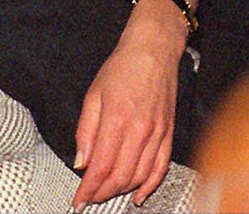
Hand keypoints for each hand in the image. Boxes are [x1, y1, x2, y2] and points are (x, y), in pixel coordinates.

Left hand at [71, 0, 194, 209]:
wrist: (153, 50)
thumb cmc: (123, 66)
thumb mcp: (93, 94)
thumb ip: (85, 131)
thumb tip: (81, 162)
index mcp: (117, 120)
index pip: (100, 167)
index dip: (88, 189)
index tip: (79, 200)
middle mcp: (140, 131)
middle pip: (120, 177)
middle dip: (102, 193)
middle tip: (90, 198)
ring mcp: (157, 134)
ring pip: (139, 177)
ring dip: (122, 191)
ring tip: (107, 194)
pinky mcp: (169, 134)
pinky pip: (161, 169)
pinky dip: (149, 186)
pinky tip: (138, 195)